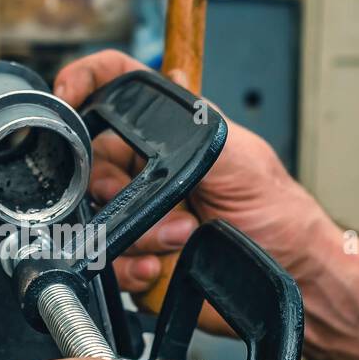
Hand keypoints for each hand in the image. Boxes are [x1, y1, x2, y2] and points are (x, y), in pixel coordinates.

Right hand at [53, 51, 338, 307]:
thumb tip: (170, 84)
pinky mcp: (138, 259)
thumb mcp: (242, 159)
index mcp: (169, 138)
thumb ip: (199, 127)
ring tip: (180, 237)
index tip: (68, 92)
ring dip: (134, 233)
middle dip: (113, 188)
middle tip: (152, 200)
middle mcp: (148, 174)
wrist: (291, 276)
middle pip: (92, 166)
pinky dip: (129, 267)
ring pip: (96, 218)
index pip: (118, 94)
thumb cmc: (279, 215)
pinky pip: (108, 262)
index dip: (87, 83)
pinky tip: (158, 267)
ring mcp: (141, 217)